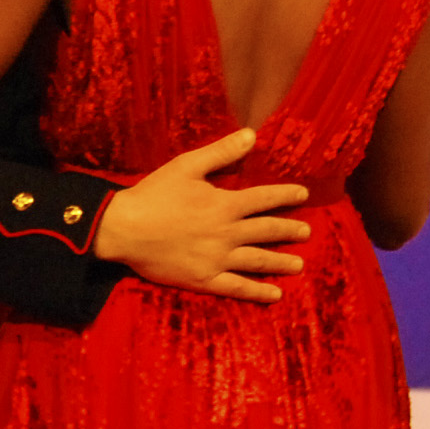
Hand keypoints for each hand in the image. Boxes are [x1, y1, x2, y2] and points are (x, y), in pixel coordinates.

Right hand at [93, 127, 310, 303]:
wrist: (122, 228)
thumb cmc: (153, 194)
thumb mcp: (187, 166)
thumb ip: (221, 152)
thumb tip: (251, 134)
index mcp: (224, 204)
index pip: (264, 199)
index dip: (286, 195)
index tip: (303, 195)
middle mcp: (227, 233)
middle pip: (267, 231)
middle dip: (290, 231)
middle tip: (307, 233)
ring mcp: (217, 258)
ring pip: (258, 261)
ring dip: (282, 262)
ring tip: (299, 265)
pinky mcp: (204, 279)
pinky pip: (237, 287)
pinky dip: (258, 292)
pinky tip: (275, 294)